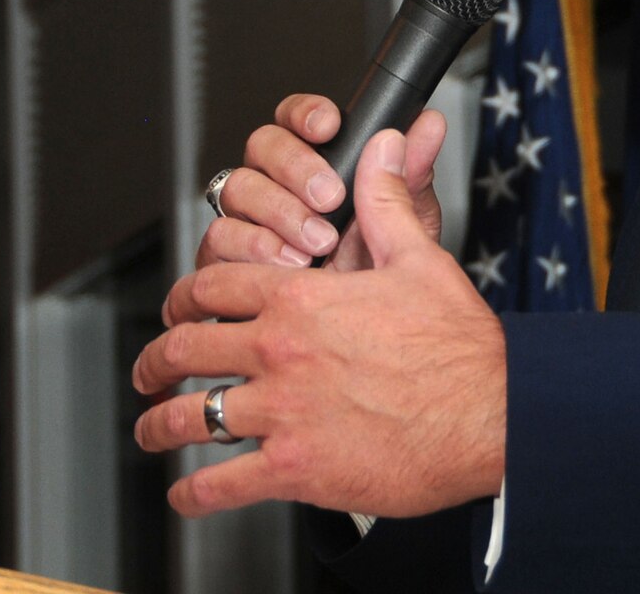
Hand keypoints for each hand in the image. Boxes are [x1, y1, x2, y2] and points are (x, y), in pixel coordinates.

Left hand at [135, 128, 506, 517]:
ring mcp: (282, 413)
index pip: (213, 284)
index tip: (178, 309)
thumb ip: (385, 201)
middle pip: (184, 347)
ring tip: (152, 430)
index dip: (185, 295)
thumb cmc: (461, 346)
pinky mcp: (294, 470)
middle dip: (155, 359)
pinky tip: (188, 491)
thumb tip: (383, 146)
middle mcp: (280, 352)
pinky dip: (194, 492)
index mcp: (301, 299)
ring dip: (158, 424)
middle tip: (150, 369)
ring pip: (189, 417)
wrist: (489, 416)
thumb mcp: (419, 259)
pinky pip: (220, 484)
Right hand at [199, 95, 445, 270]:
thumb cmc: (374, 278)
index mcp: (315, 164)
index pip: (296, 119)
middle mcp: (274, 184)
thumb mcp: (405, 224)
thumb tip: (429, 125)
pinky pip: (218, 239)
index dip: (306, 114)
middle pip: (263, 146)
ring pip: (239, 189)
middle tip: (330, 197)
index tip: (328, 126)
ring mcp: (246, 219)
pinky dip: (253, 251)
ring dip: (280, 213)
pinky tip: (287, 264)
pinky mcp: (223, 259)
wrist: (355, 342)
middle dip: (297, 167)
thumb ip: (409, 174)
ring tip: (318, 243)